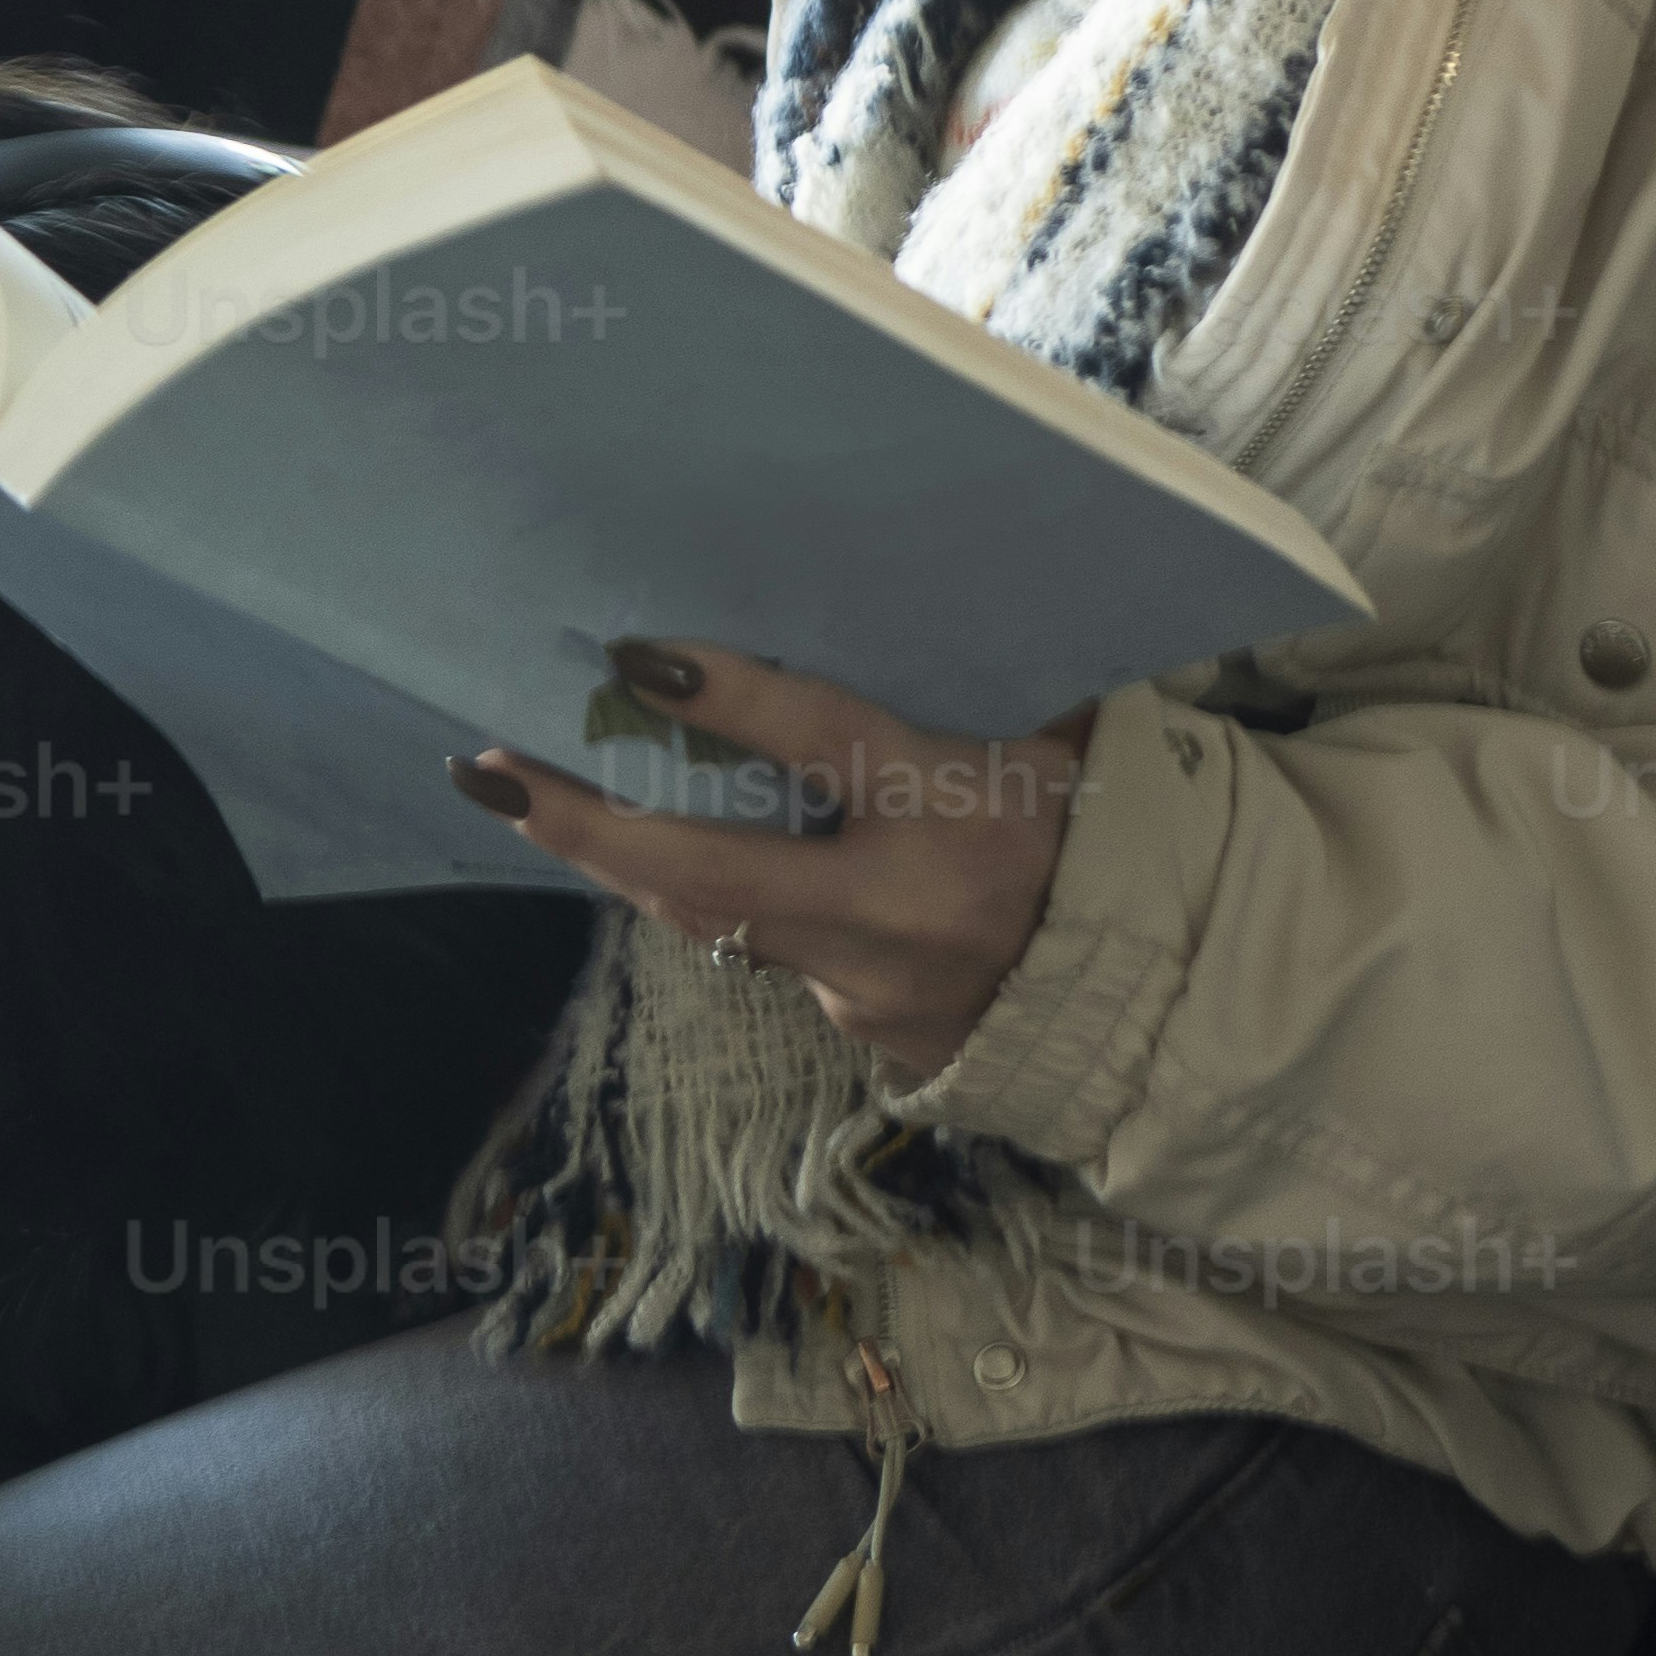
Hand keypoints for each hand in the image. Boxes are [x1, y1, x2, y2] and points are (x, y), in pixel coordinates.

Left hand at [455, 639, 1085, 1089]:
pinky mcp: (863, 1031)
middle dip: (587, 823)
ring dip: (632, 864)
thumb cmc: (1113, 834)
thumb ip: (963, 707)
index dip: (726, 697)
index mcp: (962, 809)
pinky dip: (743, 909)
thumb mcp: (1058, 750)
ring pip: (719, 920)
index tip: (632, 657)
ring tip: (544, 807)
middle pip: (709, 870)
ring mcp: (872, 984)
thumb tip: (868, 623)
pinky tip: (719, 873)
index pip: (822, 740)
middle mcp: (902, 907)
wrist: (1166, 992)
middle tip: (490, 771)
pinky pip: (778, 958)